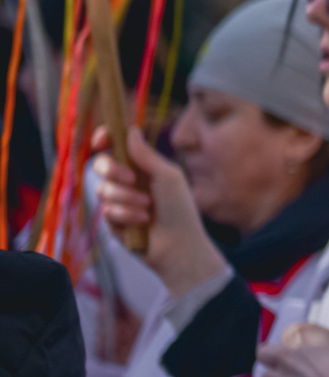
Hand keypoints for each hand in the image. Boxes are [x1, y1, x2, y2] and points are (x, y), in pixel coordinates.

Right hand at [90, 128, 229, 294]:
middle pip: (101, 165)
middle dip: (113, 171)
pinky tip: (141, 222)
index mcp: (142, 166)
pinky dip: (125, 215)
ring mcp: (118, 200)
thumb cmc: (180, 209)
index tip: (101, 140)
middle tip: (132, 179)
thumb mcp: (168, 176)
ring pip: (102, 189)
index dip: (104, 139)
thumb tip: (130, 131)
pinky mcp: (112, 221)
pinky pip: (106, 211)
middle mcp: (127, 181)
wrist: (178, 245)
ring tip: (148, 209)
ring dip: (127, 199)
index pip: (115, 147)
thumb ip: (146, 155)